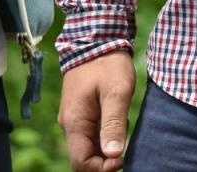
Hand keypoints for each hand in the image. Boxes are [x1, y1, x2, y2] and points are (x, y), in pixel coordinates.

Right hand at [59, 51, 135, 171]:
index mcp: (74, 122)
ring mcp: (74, 119)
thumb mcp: (117, 92)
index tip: (123, 159)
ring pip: (87, 148)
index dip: (102, 169)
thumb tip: (114, 155)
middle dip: (104, 163)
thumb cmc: (108, 63)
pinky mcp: (81, 113)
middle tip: (127, 152)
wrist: (97, 38)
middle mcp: (70, 124)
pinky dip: (104, 139)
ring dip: (105, 152)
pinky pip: (90, 136)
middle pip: (83, 159)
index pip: (81, 163)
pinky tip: (119, 127)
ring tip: (124, 136)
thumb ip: (114, 124)